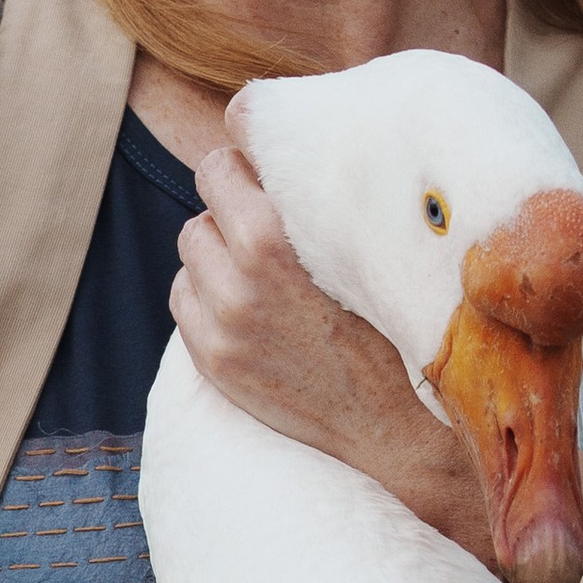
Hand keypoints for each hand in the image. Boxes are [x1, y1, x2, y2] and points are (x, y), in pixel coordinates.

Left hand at [173, 144, 492, 563]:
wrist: (395, 426)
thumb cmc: (396, 326)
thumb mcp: (362, 251)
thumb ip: (314, 206)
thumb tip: (277, 156)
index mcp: (276, 243)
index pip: (220, 167)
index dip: (241, 159)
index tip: (257, 163)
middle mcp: (240, 282)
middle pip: (203, 208)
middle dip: (230, 205)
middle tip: (264, 216)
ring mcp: (222, 326)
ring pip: (192, 252)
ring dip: (218, 249)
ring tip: (259, 263)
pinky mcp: (214, 361)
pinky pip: (185, 299)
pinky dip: (207, 291)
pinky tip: (246, 300)